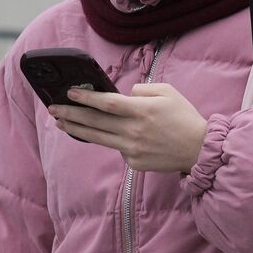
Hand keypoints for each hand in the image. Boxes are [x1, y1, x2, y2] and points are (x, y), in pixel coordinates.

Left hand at [49, 84, 208, 172]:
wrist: (199, 149)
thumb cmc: (184, 117)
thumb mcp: (168, 92)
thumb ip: (142, 90)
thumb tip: (123, 95)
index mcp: (142, 111)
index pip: (107, 103)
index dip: (86, 98)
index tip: (69, 93)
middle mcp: (134, 131)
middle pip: (95, 121)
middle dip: (71, 114)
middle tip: (53, 109)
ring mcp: (132, 149)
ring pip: (98, 138)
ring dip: (77, 129)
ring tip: (61, 123)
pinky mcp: (134, 163)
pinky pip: (116, 149)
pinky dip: (109, 141)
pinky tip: (105, 136)